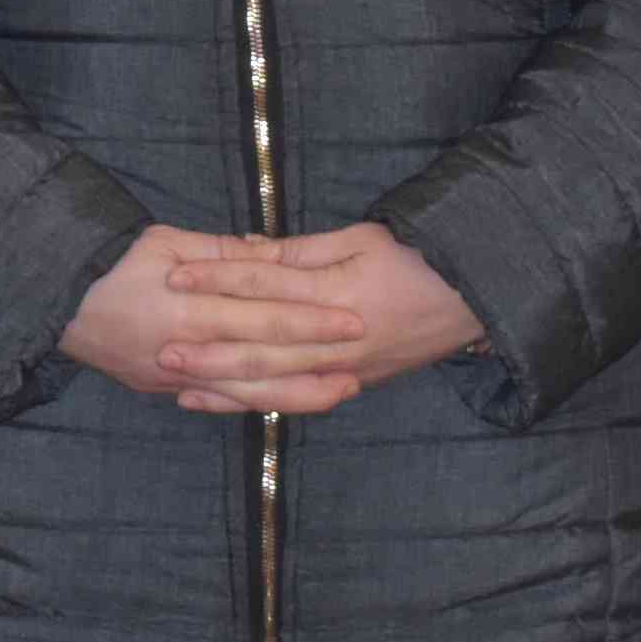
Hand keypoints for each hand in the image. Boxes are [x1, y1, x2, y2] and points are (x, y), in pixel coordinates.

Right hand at [57, 221, 388, 414]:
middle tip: (361, 362)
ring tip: (340, 391)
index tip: (350, 319)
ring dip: (297, 395)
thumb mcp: (163, 242)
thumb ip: (219, 253)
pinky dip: (255, 405)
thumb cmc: (109, 263)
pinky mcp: (165, 390)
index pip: (262, 317)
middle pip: (263, 361)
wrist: (54, 303)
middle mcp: (186, 351)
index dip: (309, 320)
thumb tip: (269, 252)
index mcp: (188, 309)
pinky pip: (218, 402)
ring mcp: (175, 378)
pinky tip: (287, 404)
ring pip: (246, 393)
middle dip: (315, 363)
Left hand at [169, 222, 488, 412]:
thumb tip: (247, 249)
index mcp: (339, 294)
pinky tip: (225, 402)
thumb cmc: (419, 258)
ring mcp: (348, 369)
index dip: (218, 278)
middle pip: (264, 346)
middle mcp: (340, 340)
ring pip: (278, 383)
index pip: (266, 283)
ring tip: (180, 385)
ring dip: (227, 387)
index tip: (174, 275)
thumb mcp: (362, 239)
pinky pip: (299, 399)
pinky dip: (260, 402)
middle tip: (162, 348)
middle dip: (210, 350)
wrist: (478, 299)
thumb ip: (303, 251)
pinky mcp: (355, 384)